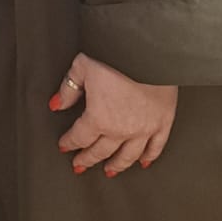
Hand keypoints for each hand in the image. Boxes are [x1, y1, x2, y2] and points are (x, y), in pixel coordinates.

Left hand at [50, 53, 176, 177]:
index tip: (65, 146)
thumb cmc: (116, 55)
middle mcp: (122, 129)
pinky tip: (144, 162)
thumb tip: (57, 104)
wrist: (149, 49)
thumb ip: (69, 88)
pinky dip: (149, 156)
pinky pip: (156, 146)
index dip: (70, 142)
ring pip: (128, 155)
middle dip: (88, 159)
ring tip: (110, 171)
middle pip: (102, 151)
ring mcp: (145, 128)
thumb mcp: (82, 66)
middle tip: (81, 165)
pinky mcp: (163, 122)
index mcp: (99, 118)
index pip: (80, 137)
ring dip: (117, 165)